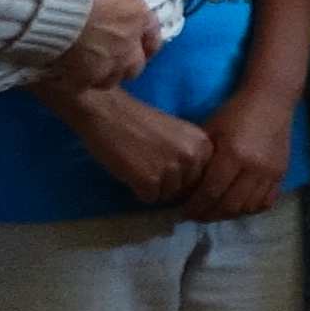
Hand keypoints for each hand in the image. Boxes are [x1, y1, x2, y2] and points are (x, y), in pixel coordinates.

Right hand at [52, 77, 207, 204]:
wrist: (106, 111)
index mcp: (203, 144)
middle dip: (169, 183)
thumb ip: (190, 155)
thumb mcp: (179, 134)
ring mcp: (172, 170)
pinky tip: (130, 169)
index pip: (203, 177)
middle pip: (186, 189)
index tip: (167, 164)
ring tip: (138, 163)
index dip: (184, 176)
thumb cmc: (138, 121)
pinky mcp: (149, 181)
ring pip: (167, 195)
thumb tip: (195, 187)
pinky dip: (137, 189)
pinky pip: (148, 199)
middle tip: (148, 162)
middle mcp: (192, 157)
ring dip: (153, 186)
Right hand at [61, 0, 161, 85]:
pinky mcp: (81, 75)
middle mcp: (126, 47)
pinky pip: (87, 85)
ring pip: (114, 78)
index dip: (149, 40)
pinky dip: (83, 80)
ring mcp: (104, 64)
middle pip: (136, 64)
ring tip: (98, 66)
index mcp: (139, 21)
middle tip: (119, 56)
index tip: (144, 42)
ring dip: (110, 73)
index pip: (153, 36)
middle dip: (131, 60)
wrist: (51, 3)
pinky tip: (74, 73)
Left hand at [184, 87, 299, 220]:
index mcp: (233, 155)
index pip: (210, 192)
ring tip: (215, 212)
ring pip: (247, 207)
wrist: (271, 101)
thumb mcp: (209, 131)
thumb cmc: (234, 113)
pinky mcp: (281, 173)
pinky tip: (238, 206)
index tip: (182, 212)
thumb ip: (200, 159)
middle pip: (229, 205)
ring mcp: (270, 173)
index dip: (195, 206)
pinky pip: (266, 202)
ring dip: (228, 214)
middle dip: (209, 214)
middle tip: (195, 216)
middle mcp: (254, 168)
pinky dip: (250, 209)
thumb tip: (185, 186)